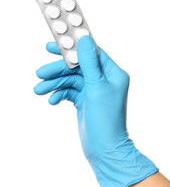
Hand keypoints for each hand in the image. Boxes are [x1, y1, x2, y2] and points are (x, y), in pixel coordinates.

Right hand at [34, 36, 157, 186]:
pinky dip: (60, 94)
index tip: (53, 45)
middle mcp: (104, 80)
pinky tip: (52, 101)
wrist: (104, 149)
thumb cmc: (105, 119)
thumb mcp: (96, 87)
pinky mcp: (84, 100)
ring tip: (39, 90)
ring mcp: (93, 90)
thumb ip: (89, 62)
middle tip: (40, 72)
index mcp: (113, 73)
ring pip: (71, 80)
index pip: (91, 53)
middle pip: (78, 67)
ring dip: (55, 83)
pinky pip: (69, 92)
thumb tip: (84, 38)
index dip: (73, 48)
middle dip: (58, 70)